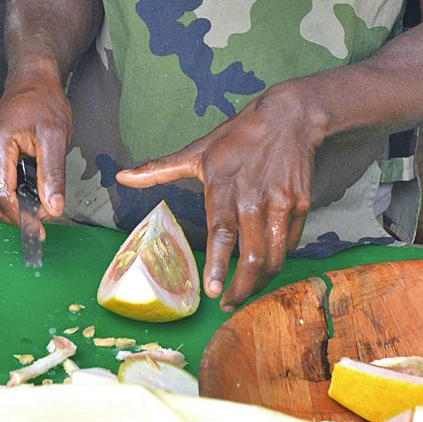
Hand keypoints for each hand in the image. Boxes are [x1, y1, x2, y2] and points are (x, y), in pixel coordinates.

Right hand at [0, 76, 72, 223]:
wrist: (31, 82)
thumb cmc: (44, 104)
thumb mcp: (56, 137)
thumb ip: (53, 175)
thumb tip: (53, 209)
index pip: (1, 195)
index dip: (22, 217)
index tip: (43, 226)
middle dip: (14, 217)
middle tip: (42, 219)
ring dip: (10, 209)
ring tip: (37, 204)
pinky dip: (5, 198)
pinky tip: (26, 193)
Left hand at [116, 88, 318, 310]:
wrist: (289, 117)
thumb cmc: (238, 137)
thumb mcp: (197, 151)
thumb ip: (159, 170)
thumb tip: (121, 176)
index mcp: (223, 186)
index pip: (222, 233)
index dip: (218, 265)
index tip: (213, 292)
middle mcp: (254, 198)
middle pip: (252, 256)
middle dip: (240, 288)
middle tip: (228, 304)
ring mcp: (281, 203)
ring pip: (274, 257)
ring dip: (259, 283)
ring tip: (245, 293)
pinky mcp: (301, 205)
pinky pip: (288, 244)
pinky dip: (276, 260)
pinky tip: (264, 268)